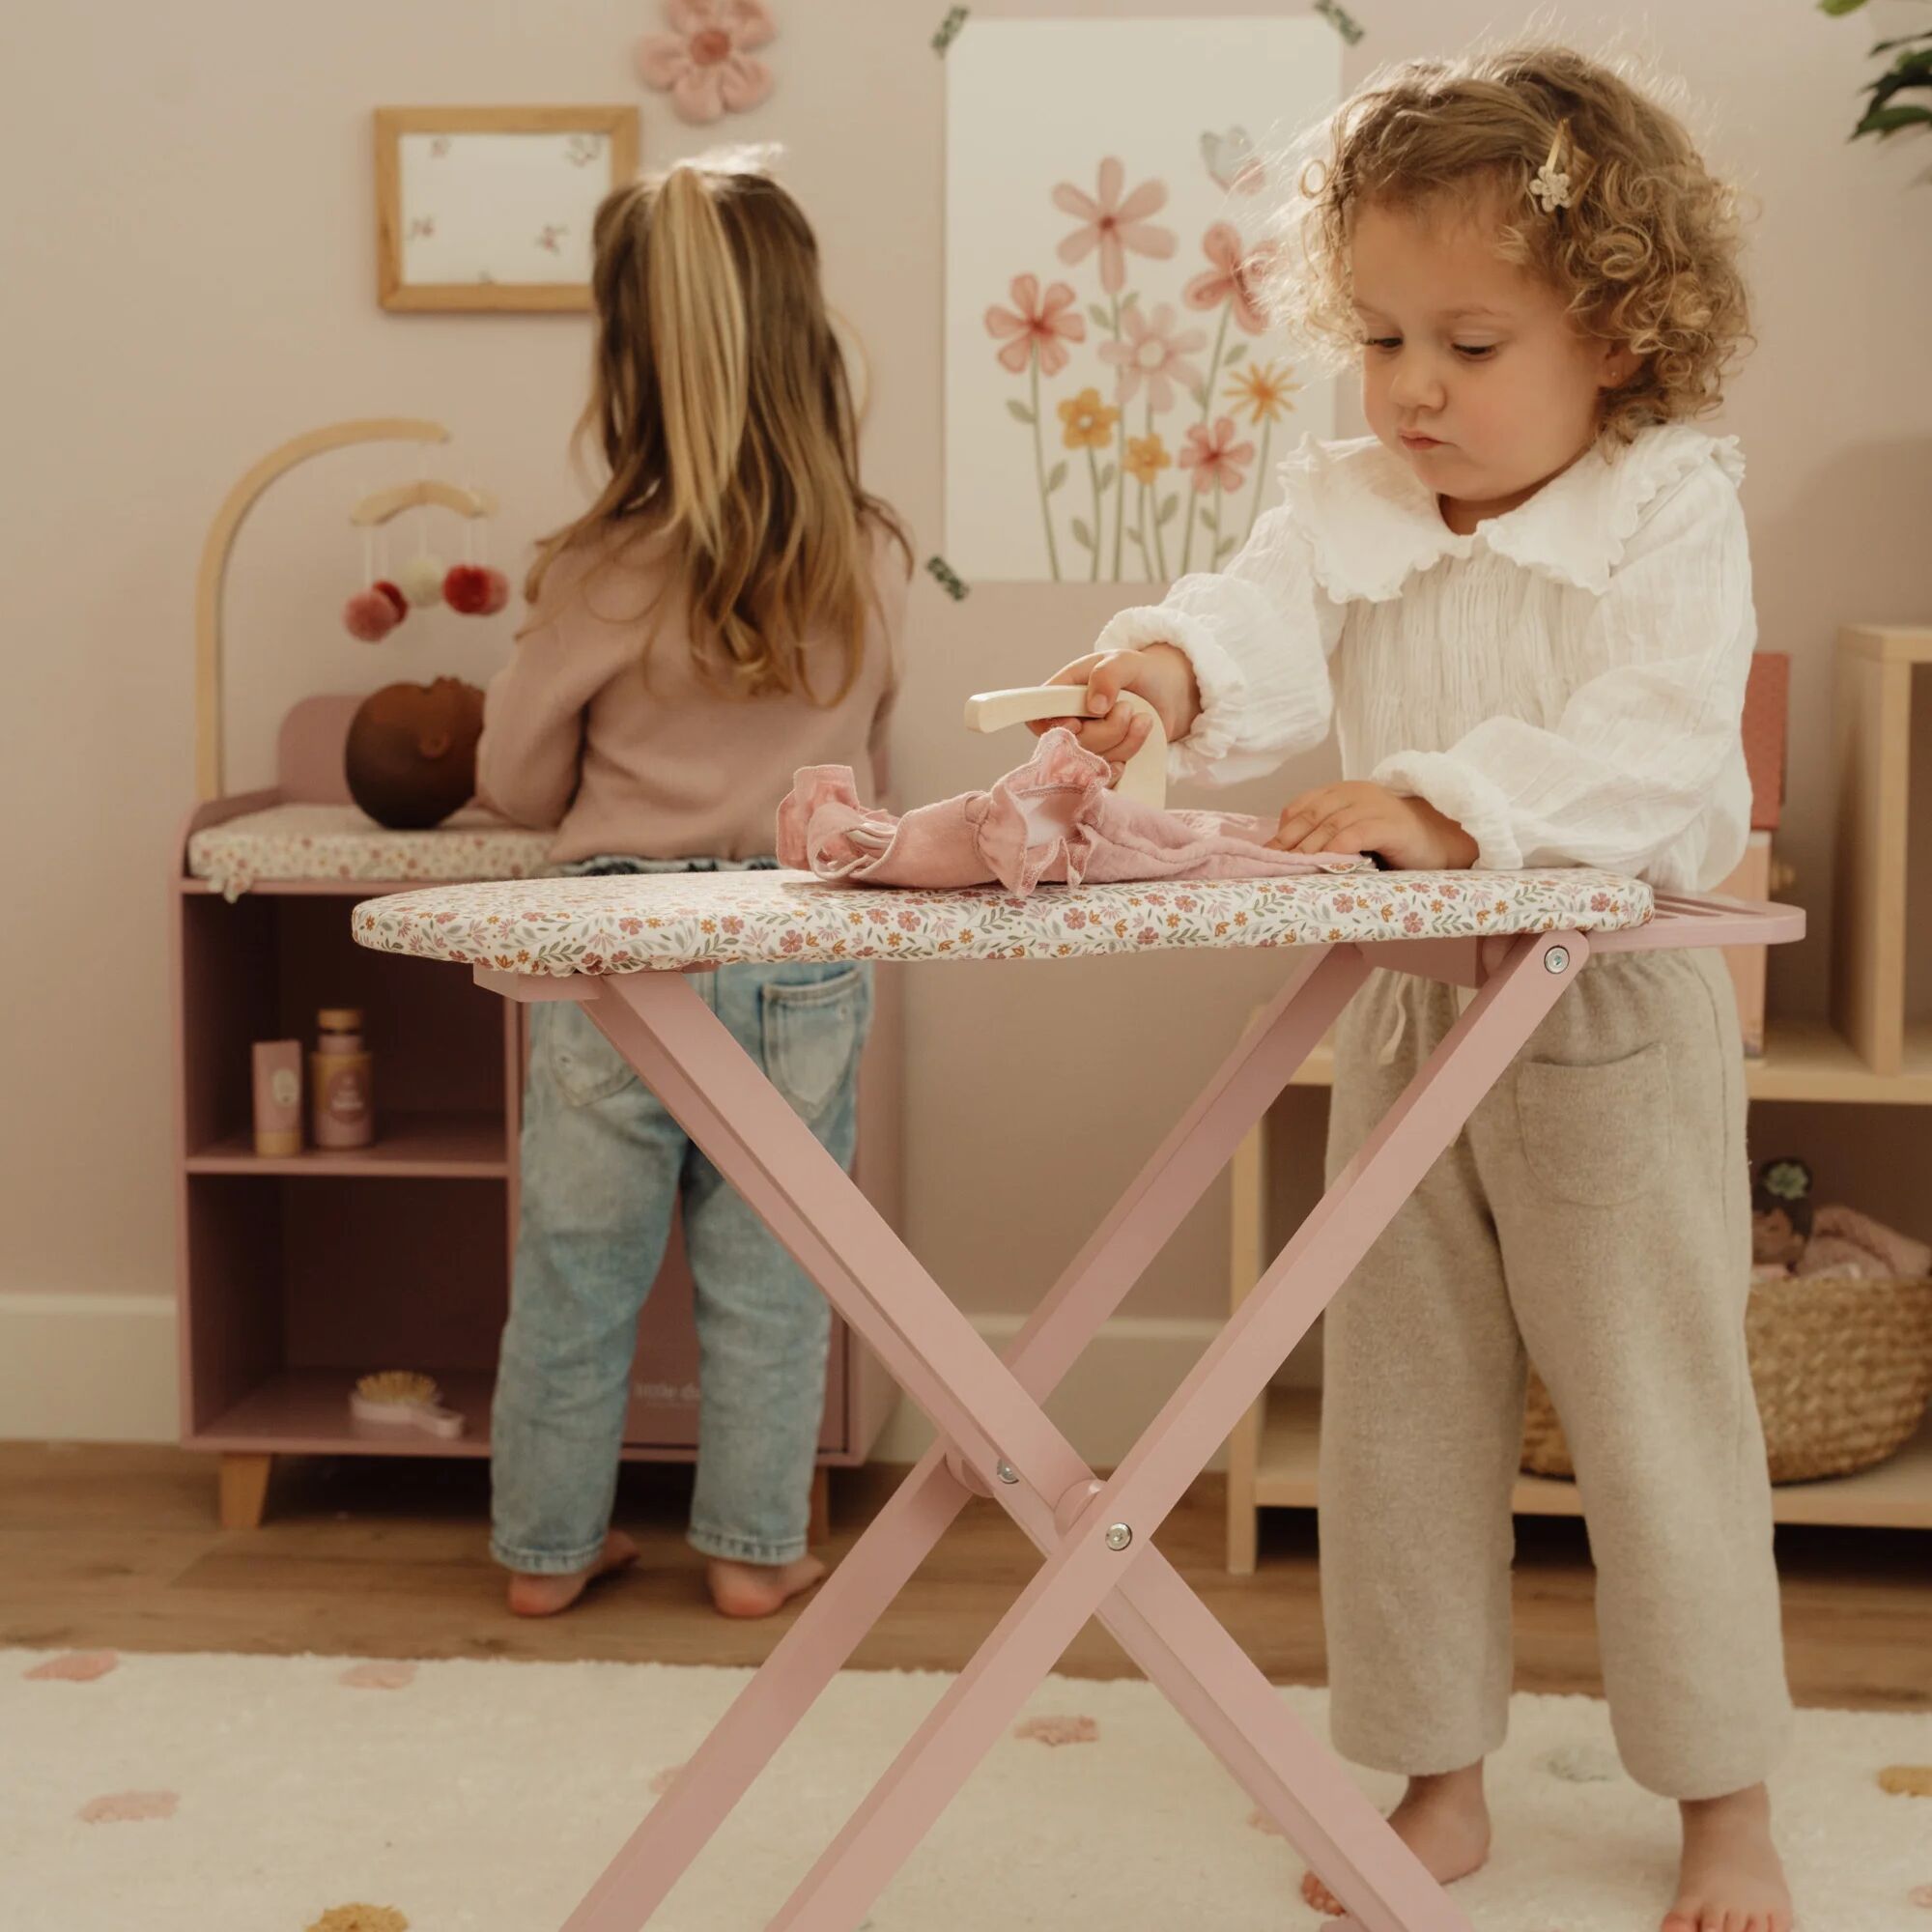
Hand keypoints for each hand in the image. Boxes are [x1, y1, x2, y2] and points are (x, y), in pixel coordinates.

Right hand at [1025, 644, 1200, 784]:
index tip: (1078, 722)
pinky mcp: (1104, 764)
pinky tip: (1137, 740)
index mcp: (1061, 695)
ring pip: (1093, 763)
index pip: (1037, 719)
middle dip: (1106, 731)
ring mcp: (1087, 747)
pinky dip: (1126, 759)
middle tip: (1127, 708)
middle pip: (1070, 747)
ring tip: (1141, 718)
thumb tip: (1095, 706)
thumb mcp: (1124, 661)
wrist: (1168, 692)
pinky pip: (1107, 777)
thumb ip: (1106, 675)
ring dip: (1125, 742)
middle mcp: (1069, 724)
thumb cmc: (1137, 672)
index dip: (1054, 727)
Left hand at [1266, 781, 1478, 870]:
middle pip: (1311, 816)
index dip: (1282, 830)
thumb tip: (1286, 858)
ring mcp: (1374, 807)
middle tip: (1271, 865)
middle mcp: (1355, 794)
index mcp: (1342, 793)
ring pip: (1330, 825)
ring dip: (1308, 849)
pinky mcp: (1390, 826)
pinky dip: (1336, 850)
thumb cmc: (1391, 842)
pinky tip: (1326, 865)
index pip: (1301, 806)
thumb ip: (1326, 836)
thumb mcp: (1353, 832)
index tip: (1267, 854)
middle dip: (1288, 842)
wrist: (1439, 842)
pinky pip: (1355, 835)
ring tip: (1293, 869)